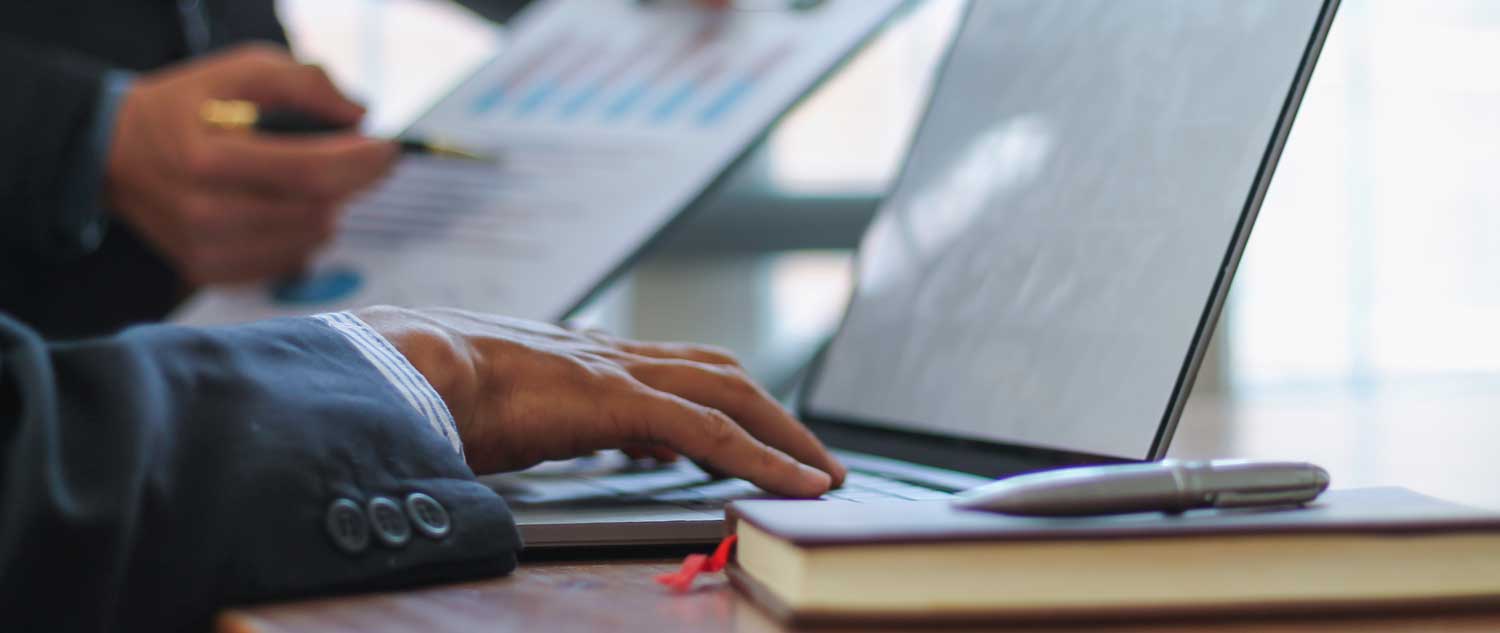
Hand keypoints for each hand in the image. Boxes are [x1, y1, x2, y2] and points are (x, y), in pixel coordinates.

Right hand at [106, 44, 398, 284]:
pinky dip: (301, 234)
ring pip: (310, 239)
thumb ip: (303, 84)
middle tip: (355, 159)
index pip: (310, 172)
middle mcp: (204, 212)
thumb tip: (359, 116)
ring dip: (327, 208)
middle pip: (316, 211)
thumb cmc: (189, 107)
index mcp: (208, 157)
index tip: (389, 149)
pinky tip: (283, 208)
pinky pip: (288, 261)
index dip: (362, 163)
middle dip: (350, 183)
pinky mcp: (207, 271)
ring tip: (308, 181)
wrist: (116, 153)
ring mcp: (204, 249)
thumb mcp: (239, 72)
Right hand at [356, 306, 846, 497]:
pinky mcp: (622, 403)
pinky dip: (767, 459)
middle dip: (773, 414)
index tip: (746, 432)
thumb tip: (540, 434)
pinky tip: (799, 486)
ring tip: (821, 473)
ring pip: (733, 397)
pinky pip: (715, 434)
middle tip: (810, 454)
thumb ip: (527, 414)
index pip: (673, 368)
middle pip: (720, 375)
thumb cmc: (428, 389)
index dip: (720, 398)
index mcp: (581, 357)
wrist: (402, 368)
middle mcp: (611, 356)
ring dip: (785, 435)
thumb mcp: (491, 404)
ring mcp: (621, 374)